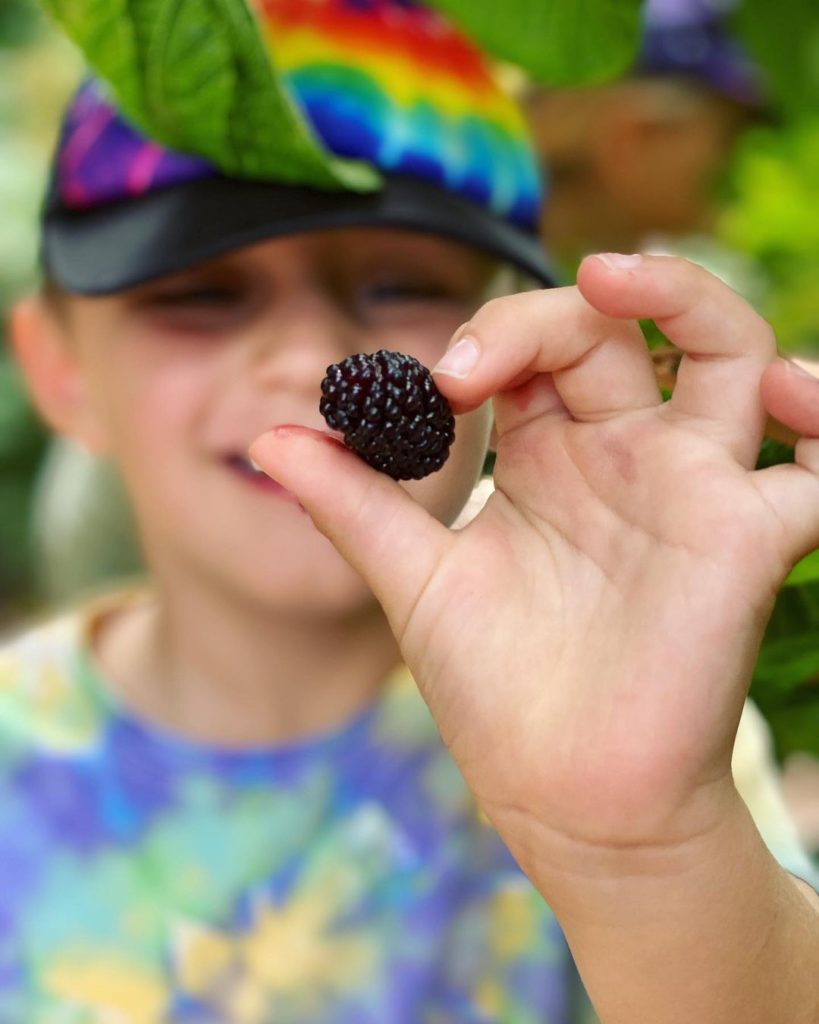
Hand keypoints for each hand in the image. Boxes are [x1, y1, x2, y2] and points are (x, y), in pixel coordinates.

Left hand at [250, 255, 818, 883]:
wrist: (560, 796)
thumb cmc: (495, 691)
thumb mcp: (414, 581)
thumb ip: (351, 502)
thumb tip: (269, 436)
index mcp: (551, 456)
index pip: (538, 346)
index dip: (493, 338)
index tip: (438, 386)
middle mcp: (627, 457)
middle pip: (625, 327)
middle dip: (564, 306)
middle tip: (489, 352)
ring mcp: (693, 492)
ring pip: (733, 355)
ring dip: (691, 299)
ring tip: (622, 277)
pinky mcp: (748, 542)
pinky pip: (815, 471)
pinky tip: (793, 396)